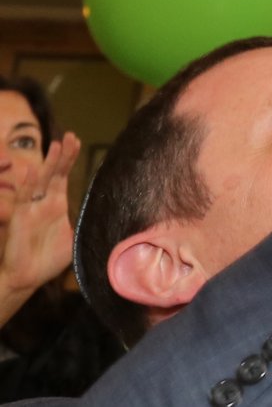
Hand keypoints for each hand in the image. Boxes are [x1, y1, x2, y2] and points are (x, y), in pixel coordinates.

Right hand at [0, 134, 74, 302]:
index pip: (63, 176)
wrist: (27, 278)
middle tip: (70, 136)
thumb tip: (108, 215)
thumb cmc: (49, 259)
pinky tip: (31, 171)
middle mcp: (43, 203)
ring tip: (57, 146)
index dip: (69, 159)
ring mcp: (30, 209)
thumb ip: (84, 223)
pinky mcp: (19, 218)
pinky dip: (27, 185)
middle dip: (62, 155)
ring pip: (39, 181)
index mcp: (56, 204)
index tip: (77, 140)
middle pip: (53, 173)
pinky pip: (23, 199)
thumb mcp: (74, 238)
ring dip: (48, 164)